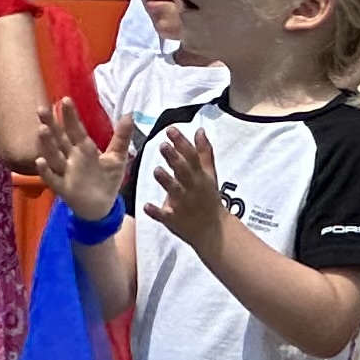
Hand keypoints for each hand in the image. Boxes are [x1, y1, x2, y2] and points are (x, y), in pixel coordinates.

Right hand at [36, 101, 125, 221]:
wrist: (102, 205)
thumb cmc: (106, 179)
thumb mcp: (117, 157)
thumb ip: (121, 137)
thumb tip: (129, 115)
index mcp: (84, 148)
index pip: (75, 129)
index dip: (70, 116)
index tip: (65, 100)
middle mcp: (71, 158)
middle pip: (59, 139)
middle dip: (51, 124)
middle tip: (42, 109)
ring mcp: (65, 172)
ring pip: (53, 156)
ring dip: (47, 144)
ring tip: (41, 130)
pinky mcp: (63, 188)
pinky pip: (52, 179)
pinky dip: (45, 171)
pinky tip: (39, 160)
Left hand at [146, 125, 234, 260]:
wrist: (213, 230)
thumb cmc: (209, 198)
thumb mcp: (210, 174)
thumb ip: (203, 152)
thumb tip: (200, 130)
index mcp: (199, 176)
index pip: (191, 156)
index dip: (181, 142)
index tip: (171, 129)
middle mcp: (192, 188)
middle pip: (183, 171)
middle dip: (174, 158)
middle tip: (163, 145)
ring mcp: (183, 204)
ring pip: (174, 191)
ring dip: (166, 181)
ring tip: (157, 170)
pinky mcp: (174, 219)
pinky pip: (164, 215)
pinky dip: (156, 212)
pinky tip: (146, 206)